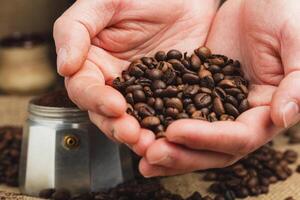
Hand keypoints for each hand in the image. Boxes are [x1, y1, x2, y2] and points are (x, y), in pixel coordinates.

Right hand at [53, 0, 219, 155]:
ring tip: (152, 144)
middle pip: (108, 113)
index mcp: (93, 63)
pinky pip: (164, 115)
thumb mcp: (102, 2)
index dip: (96, 100)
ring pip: (135, 120)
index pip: (85, 89)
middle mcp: (114, 82)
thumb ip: (75, 30)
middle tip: (132, 135)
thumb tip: (64, 67)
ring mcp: (142, 92)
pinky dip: (167, 127)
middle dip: (118, 127)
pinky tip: (173, 135)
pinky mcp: (167, 94)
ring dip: (141, 135)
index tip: (114, 105)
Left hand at [140, 0, 299, 176]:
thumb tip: (283, 117)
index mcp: (267, 109)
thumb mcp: (296, 40)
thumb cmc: (287, 12)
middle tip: (151, 154)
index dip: (208, 138)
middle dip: (182, 154)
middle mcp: (241, 116)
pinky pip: (178, 114)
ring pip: (193, 138)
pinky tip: (140, 130)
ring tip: (140, 153)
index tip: (175, 131)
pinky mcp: (199, 93)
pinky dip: (160, 125)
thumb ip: (296, 80)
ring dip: (168, 149)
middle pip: (213, 148)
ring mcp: (218, 107)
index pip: (239, 136)